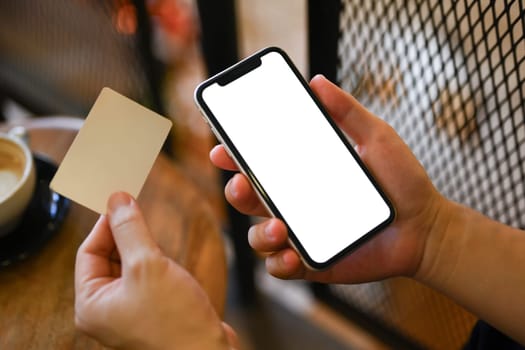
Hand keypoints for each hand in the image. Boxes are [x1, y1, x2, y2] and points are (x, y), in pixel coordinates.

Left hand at [75, 192, 237, 349]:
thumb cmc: (174, 322)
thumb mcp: (148, 265)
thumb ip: (130, 230)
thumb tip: (117, 200)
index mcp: (92, 304)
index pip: (88, 252)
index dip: (105, 224)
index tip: (122, 202)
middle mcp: (106, 310)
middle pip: (107, 258)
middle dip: (125, 236)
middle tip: (140, 213)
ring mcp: (129, 312)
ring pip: (129, 267)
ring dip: (143, 250)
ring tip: (157, 243)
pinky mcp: (152, 311)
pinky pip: (146, 279)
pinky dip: (156, 265)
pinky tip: (169, 262)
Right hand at [210, 75, 449, 283]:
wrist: (426, 226)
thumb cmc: (401, 181)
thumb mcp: (376, 138)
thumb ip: (347, 112)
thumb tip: (317, 82)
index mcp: (302, 173)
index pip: (259, 163)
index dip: (235, 156)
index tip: (222, 147)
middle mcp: (294, 203)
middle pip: (248, 199)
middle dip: (235, 191)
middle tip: (241, 182)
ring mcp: (301, 233)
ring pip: (258, 236)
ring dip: (259, 233)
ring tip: (280, 227)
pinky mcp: (311, 261)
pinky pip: (281, 267)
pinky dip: (279, 263)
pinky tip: (292, 254)